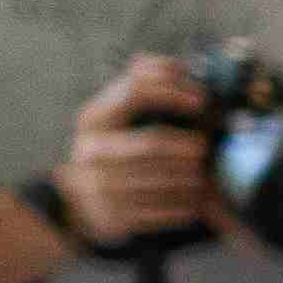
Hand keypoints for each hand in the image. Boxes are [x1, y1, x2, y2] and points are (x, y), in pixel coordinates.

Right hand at [57, 55, 221, 248]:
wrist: (77, 204)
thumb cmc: (108, 150)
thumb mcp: (111, 115)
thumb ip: (139, 86)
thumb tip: (175, 64)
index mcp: (94, 119)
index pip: (136, 92)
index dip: (173, 92)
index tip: (200, 99)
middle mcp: (94, 151)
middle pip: (153, 143)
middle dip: (188, 146)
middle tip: (205, 148)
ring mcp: (103, 187)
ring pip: (163, 180)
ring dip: (193, 178)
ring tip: (205, 175)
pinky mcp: (117, 218)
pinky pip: (165, 212)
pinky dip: (188, 206)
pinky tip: (196, 201)